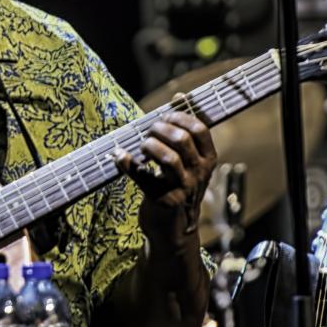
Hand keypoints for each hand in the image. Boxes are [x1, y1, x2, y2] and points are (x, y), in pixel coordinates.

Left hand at [112, 99, 216, 238]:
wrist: (172, 229)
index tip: (164, 117)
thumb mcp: (190, 161)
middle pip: (182, 140)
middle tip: (149, 132)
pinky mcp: (164, 201)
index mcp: (208, 160)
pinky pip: (142, 177)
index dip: (179, 116)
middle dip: (160, 129)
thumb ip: (186, 132)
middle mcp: (199, 174)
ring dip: (148, 145)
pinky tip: (118, 155)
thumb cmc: (177, 186)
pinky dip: (126, 162)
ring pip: (167, 158)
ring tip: (142, 147)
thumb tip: (180, 97)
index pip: (200, 129)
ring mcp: (183, 189)